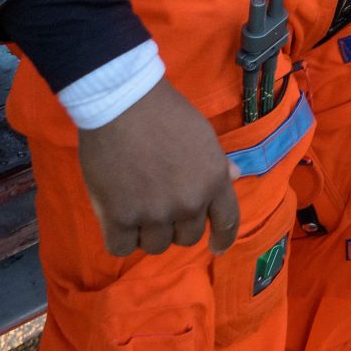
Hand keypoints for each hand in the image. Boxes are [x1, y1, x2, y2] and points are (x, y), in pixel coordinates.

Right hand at [76, 78, 238, 257]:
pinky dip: (119, 238)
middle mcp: (189, 202)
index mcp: (214, 180)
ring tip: (135, 206)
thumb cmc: (164, 112)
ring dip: (146, 233)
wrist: (123, 102)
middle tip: (158, 205)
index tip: (216, 248)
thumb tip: (234, 175)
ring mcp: (155, 213)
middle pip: (187, 238)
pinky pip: (121, 248)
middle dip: (175, 226)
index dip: (222, 239)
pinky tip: (117, 220)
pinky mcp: (120, 218)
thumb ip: (216, 162)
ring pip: (156, 245)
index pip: (227, 222)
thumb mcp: (202, 134)